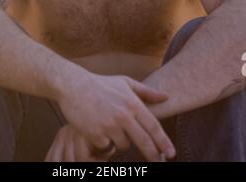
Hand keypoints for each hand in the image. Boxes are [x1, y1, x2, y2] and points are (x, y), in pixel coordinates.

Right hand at [56, 71, 175, 160]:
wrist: (74, 86)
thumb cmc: (101, 84)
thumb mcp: (125, 83)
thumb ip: (147, 92)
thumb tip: (167, 97)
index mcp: (132, 102)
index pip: (153, 126)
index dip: (164, 141)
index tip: (172, 153)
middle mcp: (123, 114)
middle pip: (144, 141)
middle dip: (154, 154)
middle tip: (159, 162)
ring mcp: (109, 125)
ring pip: (123, 145)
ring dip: (120, 141)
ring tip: (110, 126)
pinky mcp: (96, 133)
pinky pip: (106, 147)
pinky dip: (104, 142)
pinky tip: (97, 129)